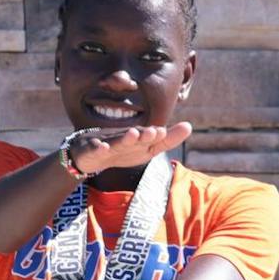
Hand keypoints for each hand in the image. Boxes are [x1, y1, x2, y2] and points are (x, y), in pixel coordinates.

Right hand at [73, 122, 192, 175]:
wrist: (89, 153)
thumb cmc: (122, 149)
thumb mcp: (146, 148)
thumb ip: (167, 140)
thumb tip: (189, 126)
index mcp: (137, 141)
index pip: (150, 139)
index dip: (156, 136)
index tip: (163, 132)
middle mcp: (124, 140)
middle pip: (135, 138)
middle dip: (144, 135)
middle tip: (154, 132)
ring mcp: (108, 144)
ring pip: (118, 141)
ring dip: (126, 138)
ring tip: (133, 134)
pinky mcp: (93, 151)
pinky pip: (96, 149)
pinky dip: (99, 148)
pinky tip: (103, 148)